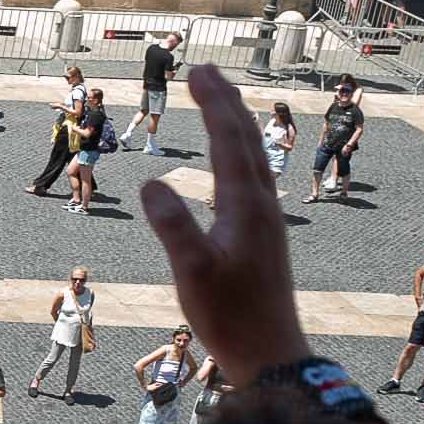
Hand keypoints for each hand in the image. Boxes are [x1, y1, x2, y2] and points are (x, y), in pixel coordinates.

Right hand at [136, 65, 310, 389]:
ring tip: (220, 103)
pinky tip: (234, 162)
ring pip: (254, 158)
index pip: (228, 141)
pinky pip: (254, 177)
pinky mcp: (265, 236)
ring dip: (235, 125)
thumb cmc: (229, 317)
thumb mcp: (192, 273)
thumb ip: (173, 227)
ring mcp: (267, 220)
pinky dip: (241, 153)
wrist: (272, 352)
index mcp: (245, 206)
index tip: (197, 71)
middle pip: (246, 140)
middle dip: (225, 103)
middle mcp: (263, 205)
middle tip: (206, 71)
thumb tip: (152, 183)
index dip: (213, 104)